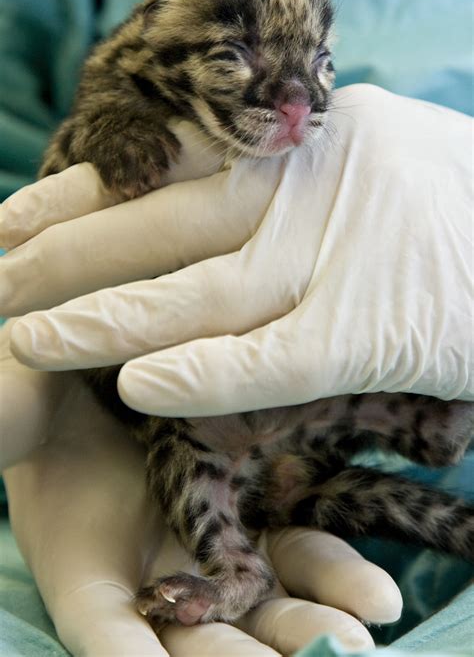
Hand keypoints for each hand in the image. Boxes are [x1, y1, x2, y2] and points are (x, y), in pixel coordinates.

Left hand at [2, 85, 471, 413]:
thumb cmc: (443, 208)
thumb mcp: (355, 163)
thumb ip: (277, 180)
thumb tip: (191, 202)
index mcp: (298, 141)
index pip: (165, 165)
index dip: (80, 193)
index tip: (10, 219)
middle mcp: (307, 183)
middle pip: (159, 222)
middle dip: (62, 256)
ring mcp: (338, 254)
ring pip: (199, 288)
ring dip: (104, 318)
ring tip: (27, 339)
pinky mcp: (372, 328)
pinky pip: (271, 355)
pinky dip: (205, 373)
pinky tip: (137, 387)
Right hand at [2, 321, 401, 656]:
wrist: (114, 359)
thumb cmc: (54, 378)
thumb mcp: (21, 397)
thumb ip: (5, 422)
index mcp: (81, 550)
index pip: (100, 624)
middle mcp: (153, 558)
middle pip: (193, 635)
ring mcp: (213, 531)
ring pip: (259, 597)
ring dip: (302, 628)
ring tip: (350, 643)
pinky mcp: (261, 499)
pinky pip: (299, 544)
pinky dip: (331, 573)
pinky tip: (374, 596)